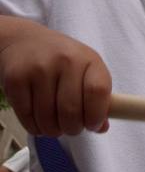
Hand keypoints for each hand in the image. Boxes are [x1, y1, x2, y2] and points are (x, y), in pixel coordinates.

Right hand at [0, 20, 111, 136]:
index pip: (98, 91)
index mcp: (89, 59)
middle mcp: (65, 61)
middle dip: (72, 129)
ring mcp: (39, 69)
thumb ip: (97, 97)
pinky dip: (34, 127)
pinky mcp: (16, 80)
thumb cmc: (61, 59)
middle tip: (70, 127)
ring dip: (53, 130)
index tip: (92, 124)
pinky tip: (38, 118)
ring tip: (54, 122)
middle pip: (71, 112)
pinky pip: (27, 118)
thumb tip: (101, 127)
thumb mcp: (86, 69)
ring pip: (48, 120)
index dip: (96, 115)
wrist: (24, 41)